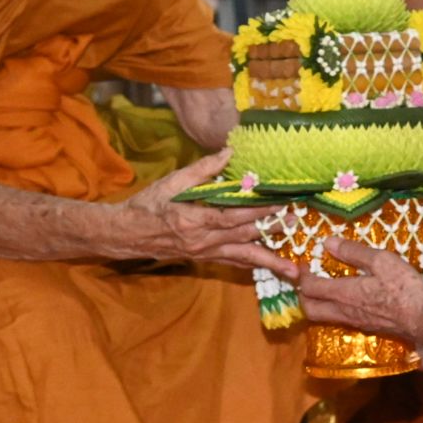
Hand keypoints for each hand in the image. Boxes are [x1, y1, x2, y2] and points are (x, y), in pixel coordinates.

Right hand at [123, 149, 291, 273]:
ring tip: (292, 270)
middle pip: (243, 237)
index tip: (281, 202)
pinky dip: (250, 264)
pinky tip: (268, 268)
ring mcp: (204, 253)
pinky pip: (231, 263)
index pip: (233, 216)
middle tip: (296, 225)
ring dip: (268, 261)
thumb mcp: (172, 182)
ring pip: (242, 258)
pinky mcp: (203, 259)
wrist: (126, 234)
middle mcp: (202, 241)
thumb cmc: (148, 204)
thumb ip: (203, 169)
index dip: (259, 211)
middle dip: (272, 232)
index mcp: (193, 220)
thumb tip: (229, 152)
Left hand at [288, 237, 422, 341]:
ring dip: (317, 303)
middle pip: (310, 309)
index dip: (302, 275)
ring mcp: (355, 322)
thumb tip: (328, 243)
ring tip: (324, 288)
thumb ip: (354, 252)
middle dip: (303, 295)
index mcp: (343, 293)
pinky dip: (333, 309)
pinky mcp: (366, 328)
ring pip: (323, 317)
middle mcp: (343, 311)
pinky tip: (347, 299)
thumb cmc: (404, 288)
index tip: (304, 263)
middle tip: (308, 280)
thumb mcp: (381, 261)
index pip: (310, 288)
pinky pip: (340, 320)